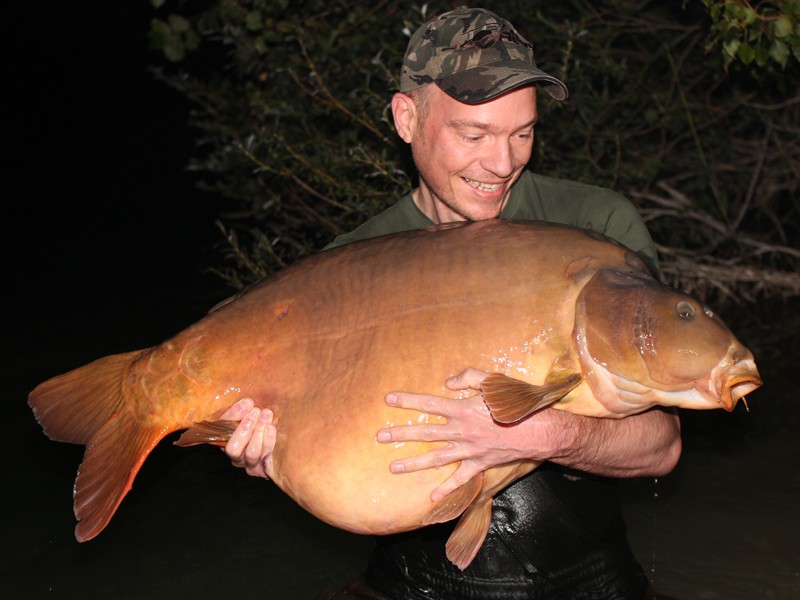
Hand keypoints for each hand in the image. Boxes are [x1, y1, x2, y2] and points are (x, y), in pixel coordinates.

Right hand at [221, 398, 276, 478]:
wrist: (282, 444)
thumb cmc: (262, 424)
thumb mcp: (250, 416)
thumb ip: (245, 410)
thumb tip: (249, 403)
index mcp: (226, 442)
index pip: (223, 429)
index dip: (234, 415)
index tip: (248, 402)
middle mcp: (236, 457)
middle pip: (234, 448)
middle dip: (245, 427)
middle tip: (256, 411)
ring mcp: (250, 465)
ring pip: (251, 453)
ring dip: (259, 432)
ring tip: (266, 415)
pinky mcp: (264, 470)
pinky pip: (266, 459)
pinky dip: (269, 442)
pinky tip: (272, 428)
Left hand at [376, 368, 548, 500]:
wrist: (539, 431)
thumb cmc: (516, 403)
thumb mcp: (494, 380)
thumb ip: (469, 377)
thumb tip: (447, 382)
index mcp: (463, 409)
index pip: (429, 403)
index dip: (408, 401)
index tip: (388, 400)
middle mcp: (462, 431)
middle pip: (426, 432)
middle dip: (401, 435)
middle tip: (379, 437)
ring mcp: (469, 450)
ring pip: (436, 458)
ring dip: (414, 463)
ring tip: (393, 467)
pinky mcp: (479, 464)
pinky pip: (460, 479)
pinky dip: (447, 488)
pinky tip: (432, 497)